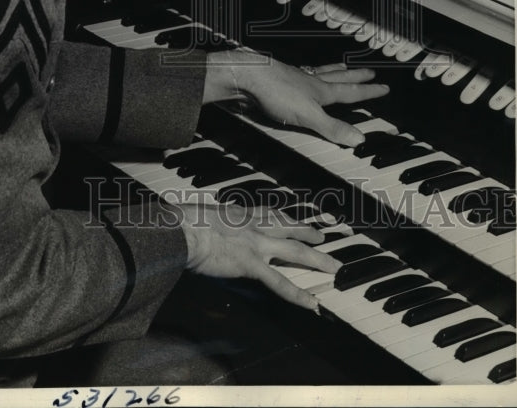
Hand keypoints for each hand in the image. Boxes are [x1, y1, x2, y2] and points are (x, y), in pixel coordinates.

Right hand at [172, 201, 339, 311]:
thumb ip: (211, 222)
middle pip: (288, 227)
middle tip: (323, 237)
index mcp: (240, 213)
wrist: (183, 230)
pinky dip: (298, 295)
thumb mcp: (202, 216)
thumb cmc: (184, 223)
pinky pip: (279, 282)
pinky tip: (312, 303)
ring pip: (294, 251)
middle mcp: (253, 225)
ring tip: (334, 267)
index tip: (295, 220)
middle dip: (307, 232)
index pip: (270, 213)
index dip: (286, 218)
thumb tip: (205, 228)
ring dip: (317, 259)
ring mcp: (255, 245)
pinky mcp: (251, 265)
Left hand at [204, 50, 388, 146]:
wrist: (246, 77)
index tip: (384, 87)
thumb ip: (332, 127)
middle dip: (355, 76)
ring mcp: (294, 79)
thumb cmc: (276, 92)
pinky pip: (300, 75)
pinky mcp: (279, 80)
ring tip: (343, 66)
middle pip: (338, 77)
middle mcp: (310, 81)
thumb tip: (359, 138)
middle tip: (370, 70)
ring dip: (334, 70)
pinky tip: (304, 74)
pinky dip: (308, 73)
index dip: (368, 91)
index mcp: (321, 90)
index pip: (350, 91)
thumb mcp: (308, 115)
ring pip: (320, 72)